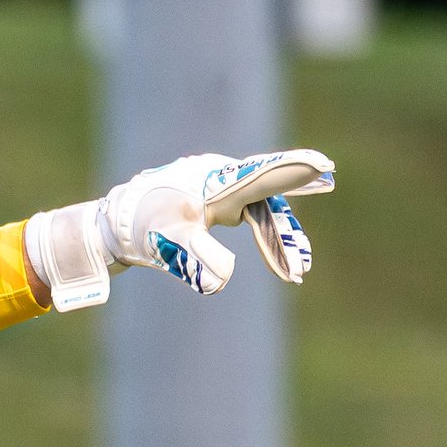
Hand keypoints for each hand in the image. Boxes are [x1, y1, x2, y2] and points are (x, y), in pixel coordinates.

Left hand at [100, 148, 335, 294]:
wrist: (124, 221)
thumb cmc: (148, 228)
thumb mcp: (170, 244)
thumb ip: (196, 258)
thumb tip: (221, 281)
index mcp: (217, 182)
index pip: (261, 175)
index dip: (292, 170)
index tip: (322, 164)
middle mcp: (226, 178)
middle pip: (269, 202)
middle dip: (286, 236)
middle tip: (300, 268)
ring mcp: (226, 187)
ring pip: (265, 212)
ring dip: (280, 242)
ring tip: (297, 272)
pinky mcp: (224, 200)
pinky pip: (257, 214)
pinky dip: (271, 236)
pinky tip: (292, 253)